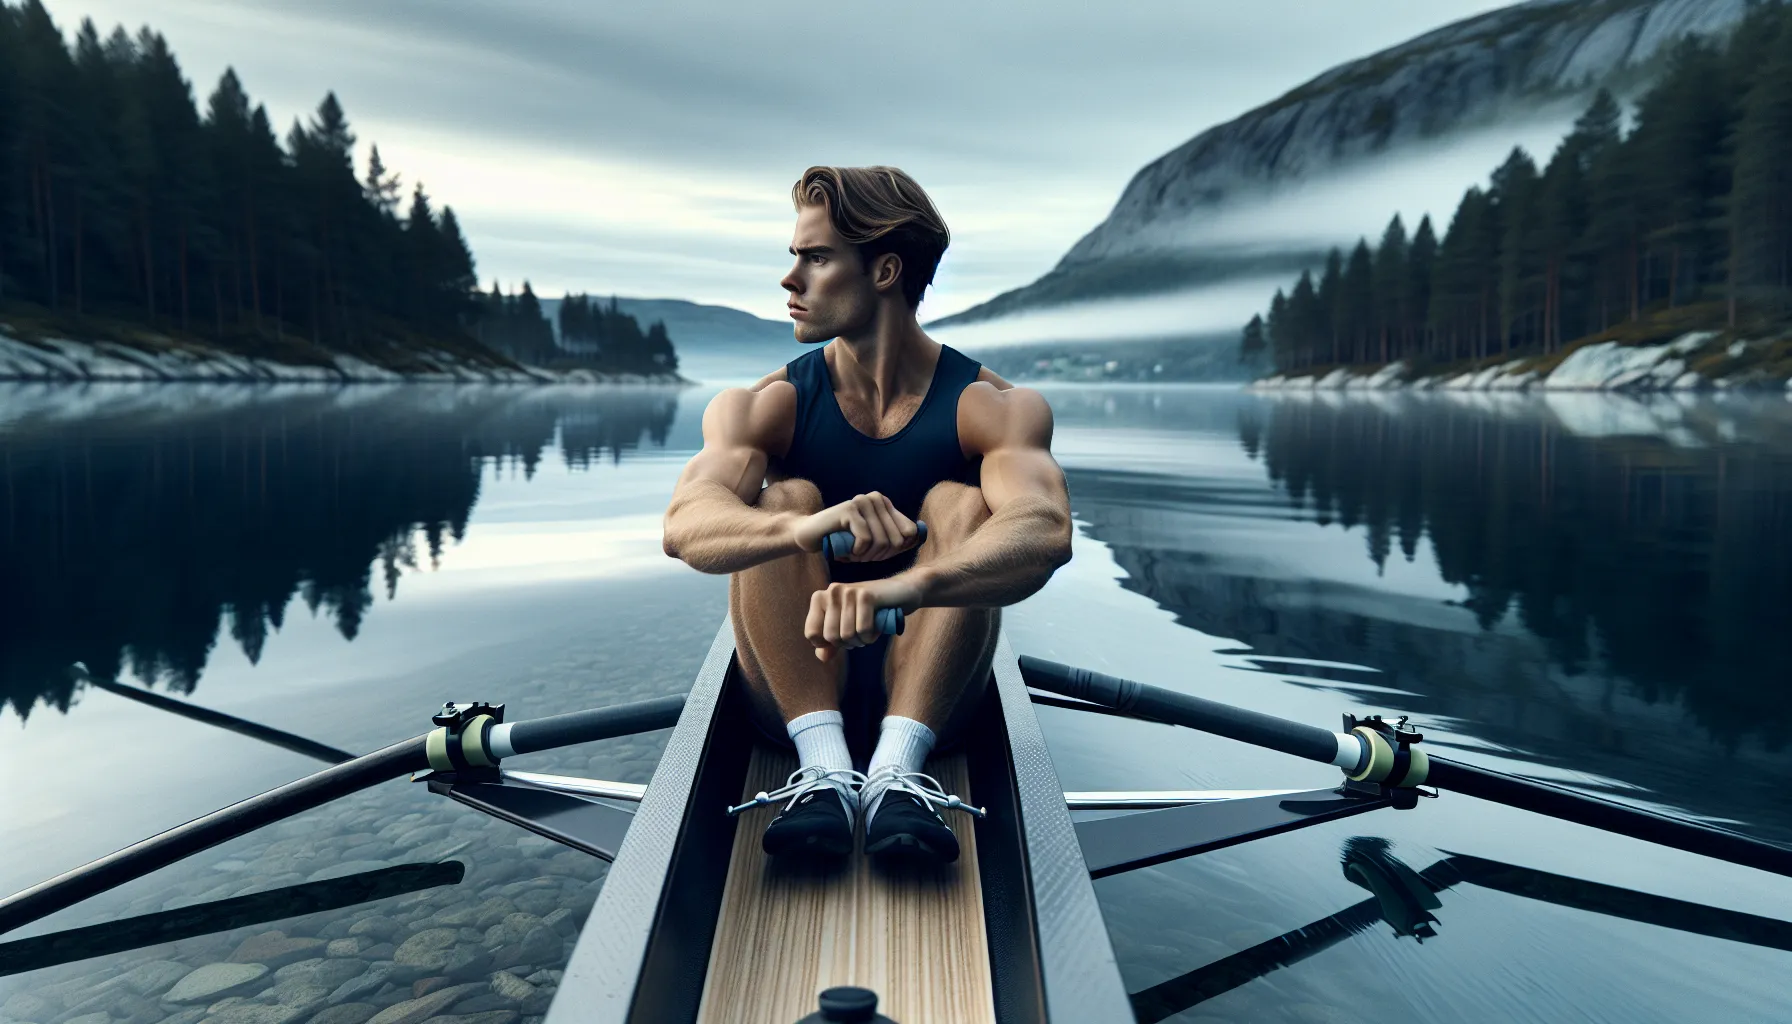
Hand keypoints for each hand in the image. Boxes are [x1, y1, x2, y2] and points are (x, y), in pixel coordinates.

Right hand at [791, 491, 921, 562]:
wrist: (811, 536)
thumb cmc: (844, 542)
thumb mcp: (874, 541)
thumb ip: (896, 538)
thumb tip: (919, 536)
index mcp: (885, 503)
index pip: (909, 532)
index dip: (896, 550)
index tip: (878, 554)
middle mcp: (876, 498)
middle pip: (896, 540)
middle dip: (881, 556)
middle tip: (863, 557)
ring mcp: (862, 502)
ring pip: (882, 541)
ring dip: (867, 556)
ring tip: (854, 555)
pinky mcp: (849, 510)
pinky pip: (865, 540)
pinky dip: (857, 553)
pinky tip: (848, 552)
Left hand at [805, 576, 922, 661]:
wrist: (901, 592)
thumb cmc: (870, 612)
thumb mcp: (846, 627)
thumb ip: (830, 644)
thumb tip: (822, 657)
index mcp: (820, 598)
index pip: (812, 634)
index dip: (828, 644)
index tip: (843, 634)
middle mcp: (831, 591)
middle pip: (831, 637)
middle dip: (848, 643)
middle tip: (859, 633)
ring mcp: (848, 591)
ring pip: (847, 635)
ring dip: (861, 640)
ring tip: (869, 628)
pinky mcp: (866, 595)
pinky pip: (863, 630)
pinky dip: (871, 635)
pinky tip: (877, 626)